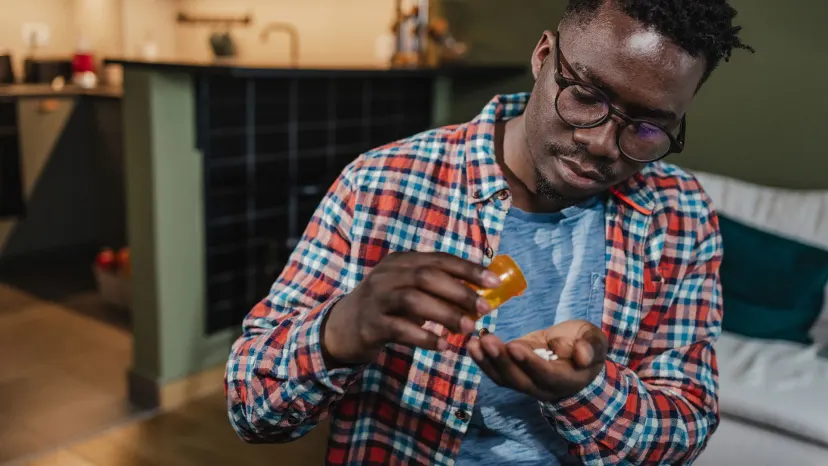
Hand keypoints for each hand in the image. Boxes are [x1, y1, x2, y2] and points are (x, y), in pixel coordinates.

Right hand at [322, 252, 500, 366]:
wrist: (341, 328)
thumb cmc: (385, 308)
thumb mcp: (407, 289)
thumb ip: (436, 288)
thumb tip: (479, 296)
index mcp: (401, 262)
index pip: (439, 259)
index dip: (468, 269)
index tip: (494, 282)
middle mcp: (387, 275)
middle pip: (427, 276)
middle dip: (460, 291)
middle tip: (484, 310)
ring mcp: (376, 299)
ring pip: (413, 300)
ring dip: (445, 314)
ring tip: (467, 329)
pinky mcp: (370, 325)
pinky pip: (399, 329)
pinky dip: (423, 337)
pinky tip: (442, 345)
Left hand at [467, 320, 607, 401]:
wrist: (575, 354)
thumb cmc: (586, 345)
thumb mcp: (595, 340)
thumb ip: (591, 347)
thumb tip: (582, 356)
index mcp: (567, 379)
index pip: (547, 375)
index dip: (530, 363)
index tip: (515, 346)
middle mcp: (543, 387)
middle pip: (519, 380)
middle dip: (501, 361)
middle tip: (487, 340)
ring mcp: (526, 383)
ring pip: (504, 378)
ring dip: (487, 361)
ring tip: (474, 342)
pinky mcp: (513, 373)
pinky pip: (496, 372)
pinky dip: (482, 360)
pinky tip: (472, 345)